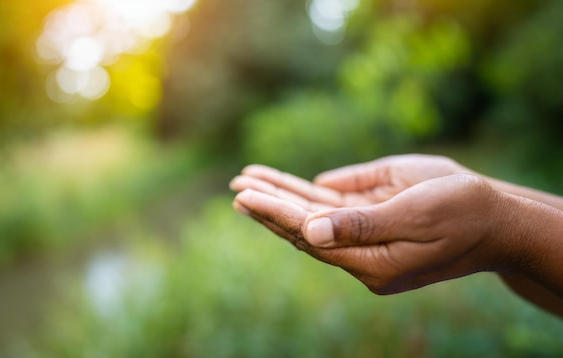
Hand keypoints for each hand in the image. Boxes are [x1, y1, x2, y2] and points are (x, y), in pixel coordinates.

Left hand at [232, 173, 511, 293]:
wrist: (496, 217)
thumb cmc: (463, 212)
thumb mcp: (416, 215)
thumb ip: (363, 225)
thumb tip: (311, 231)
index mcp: (372, 262)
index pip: (310, 238)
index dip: (276, 214)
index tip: (244, 195)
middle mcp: (362, 253)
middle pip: (303, 229)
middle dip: (269, 206)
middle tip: (237, 187)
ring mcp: (365, 235)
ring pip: (312, 217)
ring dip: (280, 198)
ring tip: (246, 183)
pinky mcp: (371, 217)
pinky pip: (330, 206)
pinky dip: (304, 194)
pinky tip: (281, 185)